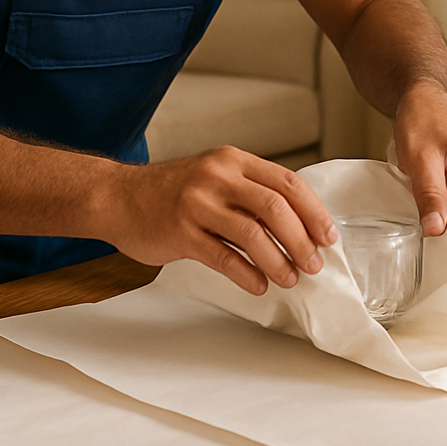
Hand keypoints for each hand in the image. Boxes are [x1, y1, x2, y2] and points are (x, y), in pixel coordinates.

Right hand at [100, 146, 338, 295]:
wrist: (118, 197)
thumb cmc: (172, 192)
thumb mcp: (214, 176)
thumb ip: (251, 193)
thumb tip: (299, 225)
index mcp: (233, 160)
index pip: (287, 182)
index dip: (313, 212)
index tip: (328, 237)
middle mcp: (217, 176)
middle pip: (275, 208)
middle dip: (301, 240)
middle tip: (313, 264)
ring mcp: (197, 203)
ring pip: (252, 234)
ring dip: (278, 261)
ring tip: (288, 279)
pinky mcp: (180, 231)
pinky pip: (223, 257)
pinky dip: (246, 274)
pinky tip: (258, 285)